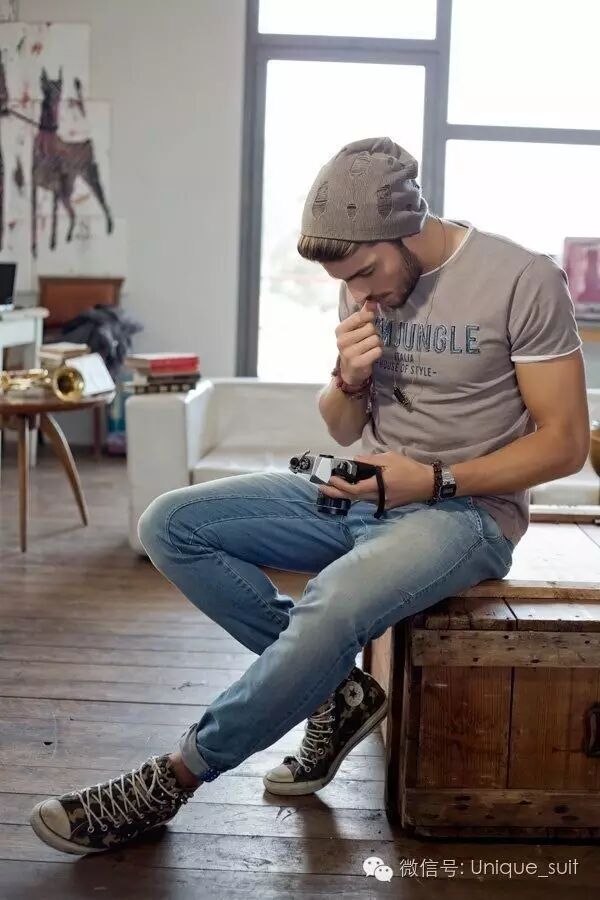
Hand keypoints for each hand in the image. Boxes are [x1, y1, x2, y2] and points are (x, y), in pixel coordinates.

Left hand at [319, 451, 434, 509]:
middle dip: (335, 494)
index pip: (354, 489)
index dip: (340, 486)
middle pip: (353, 498)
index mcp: (379, 486)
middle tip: (321, 489)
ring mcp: (383, 503)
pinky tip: (352, 490)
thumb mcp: (390, 458)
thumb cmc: (410, 469)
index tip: (330, 479)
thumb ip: (371, 460)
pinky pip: (369, 500)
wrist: (429, 483)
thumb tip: (355, 460)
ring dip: (346, 494)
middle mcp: (379, 498)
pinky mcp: (388, 505)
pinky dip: (358, 495)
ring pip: (360, 500)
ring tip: (333, 488)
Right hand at [336, 299, 382, 385]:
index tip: (370, 321)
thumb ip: (363, 314)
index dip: (369, 317)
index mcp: (340, 330)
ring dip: (377, 343)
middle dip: (374, 332)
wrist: (350, 370)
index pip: (359, 316)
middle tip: (370, 339)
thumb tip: (373, 301)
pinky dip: (378, 352)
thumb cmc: (354, 346)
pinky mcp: (358, 363)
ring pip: (375, 339)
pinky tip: (372, 355)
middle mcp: (342, 341)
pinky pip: (377, 351)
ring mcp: (349, 353)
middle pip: (370, 328)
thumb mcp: (355, 329)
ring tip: (371, 347)